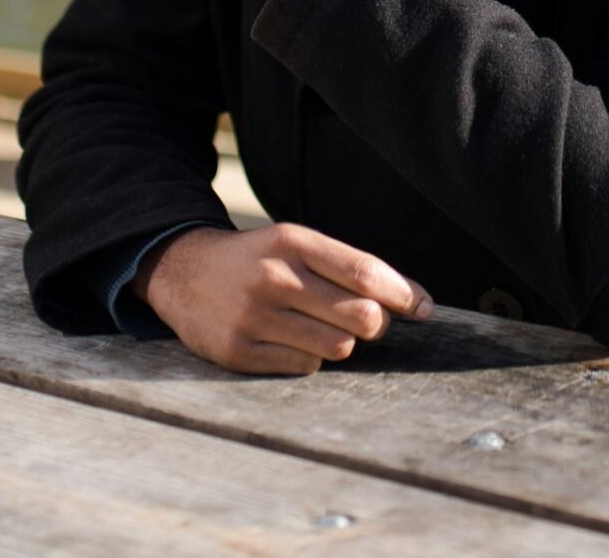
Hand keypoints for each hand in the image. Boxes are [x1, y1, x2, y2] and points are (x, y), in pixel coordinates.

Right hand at [134, 222, 433, 374]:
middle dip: (376, 323)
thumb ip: (349, 267)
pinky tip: (291, 341)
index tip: (426, 309)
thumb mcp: (296, 245)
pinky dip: (309, 358)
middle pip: (361, 315)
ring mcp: (254, 316)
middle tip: (368, 322)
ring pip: (338, 347)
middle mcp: (274, 277)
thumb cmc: (259, 261)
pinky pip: (305, 367)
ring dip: (342, 342)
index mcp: (293, 242)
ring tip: (323, 329)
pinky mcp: (238, 351)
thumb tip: (418, 301)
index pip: (365, 271)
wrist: (182, 272)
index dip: (404, 294)